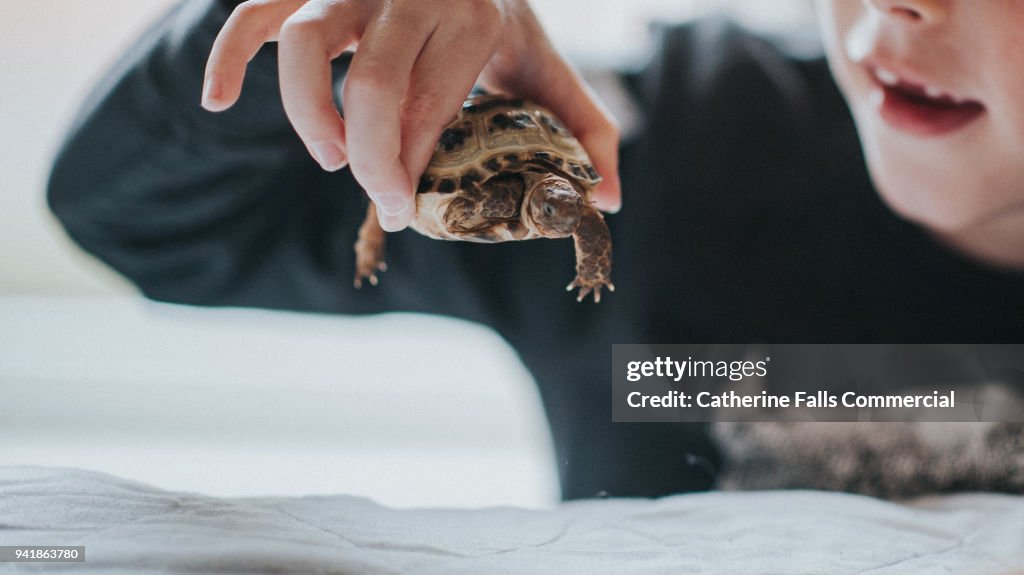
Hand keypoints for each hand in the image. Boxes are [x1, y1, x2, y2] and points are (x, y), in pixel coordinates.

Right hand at [201, 0, 620, 230]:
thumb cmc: (497, 18)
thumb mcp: (547, 65)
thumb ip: (587, 127)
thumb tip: (607, 197)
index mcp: (474, 16)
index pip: (429, 106)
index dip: (408, 168)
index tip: (403, 209)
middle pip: (373, 84)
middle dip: (368, 159)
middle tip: (379, 200)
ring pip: (306, 43)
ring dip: (306, 112)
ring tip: (326, 158)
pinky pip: (252, 12)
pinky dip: (227, 54)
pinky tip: (214, 101)